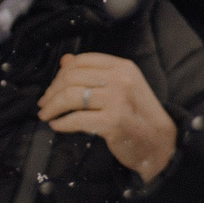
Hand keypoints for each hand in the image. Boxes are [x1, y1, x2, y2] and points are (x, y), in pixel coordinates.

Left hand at [38, 53, 176, 182]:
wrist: (159, 142)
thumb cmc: (137, 114)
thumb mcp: (121, 86)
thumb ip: (94, 72)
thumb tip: (64, 60)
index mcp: (122, 67)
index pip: (80, 61)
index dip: (60, 74)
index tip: (52, 88)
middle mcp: (121, 80)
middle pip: (71, 78)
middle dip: (51, 93)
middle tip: (44, 104)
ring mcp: (118, 100)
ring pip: (70, 97)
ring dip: (52, 107)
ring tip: (45, 115)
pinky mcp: (113, 121)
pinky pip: (76, 119)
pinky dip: (61, 123)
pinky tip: (57, 126)